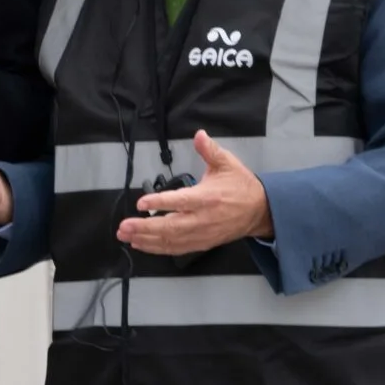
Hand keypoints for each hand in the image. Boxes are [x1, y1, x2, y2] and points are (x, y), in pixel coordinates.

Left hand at [118, 131, 272, 255]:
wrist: (259, 211)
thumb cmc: (241, 186)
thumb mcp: (227, 164)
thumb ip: (210, 150)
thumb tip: (199, 135)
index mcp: (208, 197)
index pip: (181, 201)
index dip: (160, 203)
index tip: (141, 203)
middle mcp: (203, 218)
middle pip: (170, 226)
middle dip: (144, 227)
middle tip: (124, 226)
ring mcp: (201, 234)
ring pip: (171, 241)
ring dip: (146, 239)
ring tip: (126, 236)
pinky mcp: (201, 243)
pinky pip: (176, 249)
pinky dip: (157, 249)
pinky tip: (141, 244)